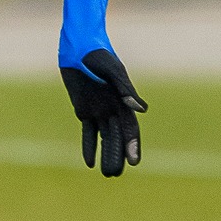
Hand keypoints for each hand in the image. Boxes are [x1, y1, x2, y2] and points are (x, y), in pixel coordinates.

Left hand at [60, 48, 146, 176]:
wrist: (78, 45)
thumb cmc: (97, 54)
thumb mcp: (112, 70)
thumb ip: (125, 90)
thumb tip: (141, 110)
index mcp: (123, 101)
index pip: (130, 128)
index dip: (132, 145)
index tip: (134, 162)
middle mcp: (113, 108)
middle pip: (118, 137)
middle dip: (118, 155)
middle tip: (115, 174)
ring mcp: (99, 111)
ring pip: (105, 138)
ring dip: (106, 155)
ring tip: (107, 174)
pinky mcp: (84, 110)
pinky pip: (88, 133)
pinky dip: (89, 146)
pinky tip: (89, 162)